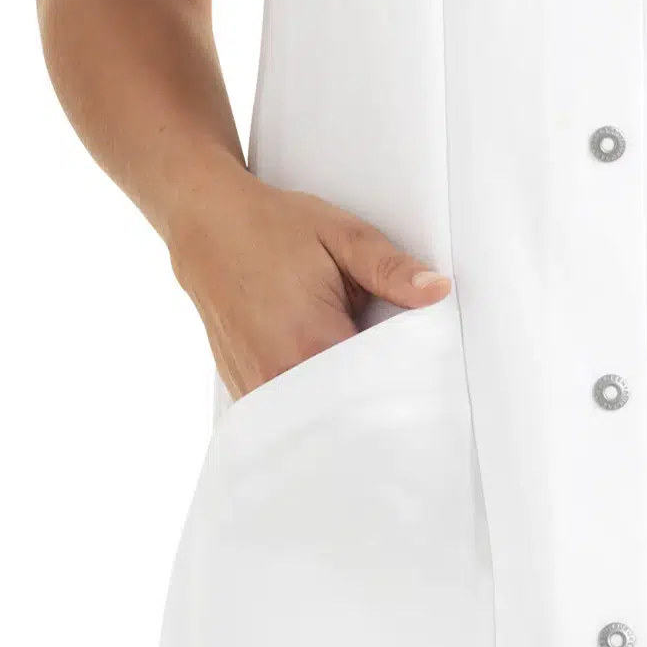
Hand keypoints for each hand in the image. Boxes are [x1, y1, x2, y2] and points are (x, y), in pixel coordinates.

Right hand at [167, 172, 449, 397]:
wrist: (208, 226)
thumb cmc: (273, 228)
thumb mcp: (342, 235)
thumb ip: (392, 269)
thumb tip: (438, 291)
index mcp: (313, 343)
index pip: (377, 391)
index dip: (405, 389)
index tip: (424, 379)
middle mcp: (280, 376)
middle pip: (348, 414)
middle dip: (377, 402)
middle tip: (396, 379)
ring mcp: (257, 388)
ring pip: (318, 421)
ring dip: (344, 406)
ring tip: (361, 378)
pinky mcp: (245, 390)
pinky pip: (291, 416)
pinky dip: (315, 405)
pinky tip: (328, 382)